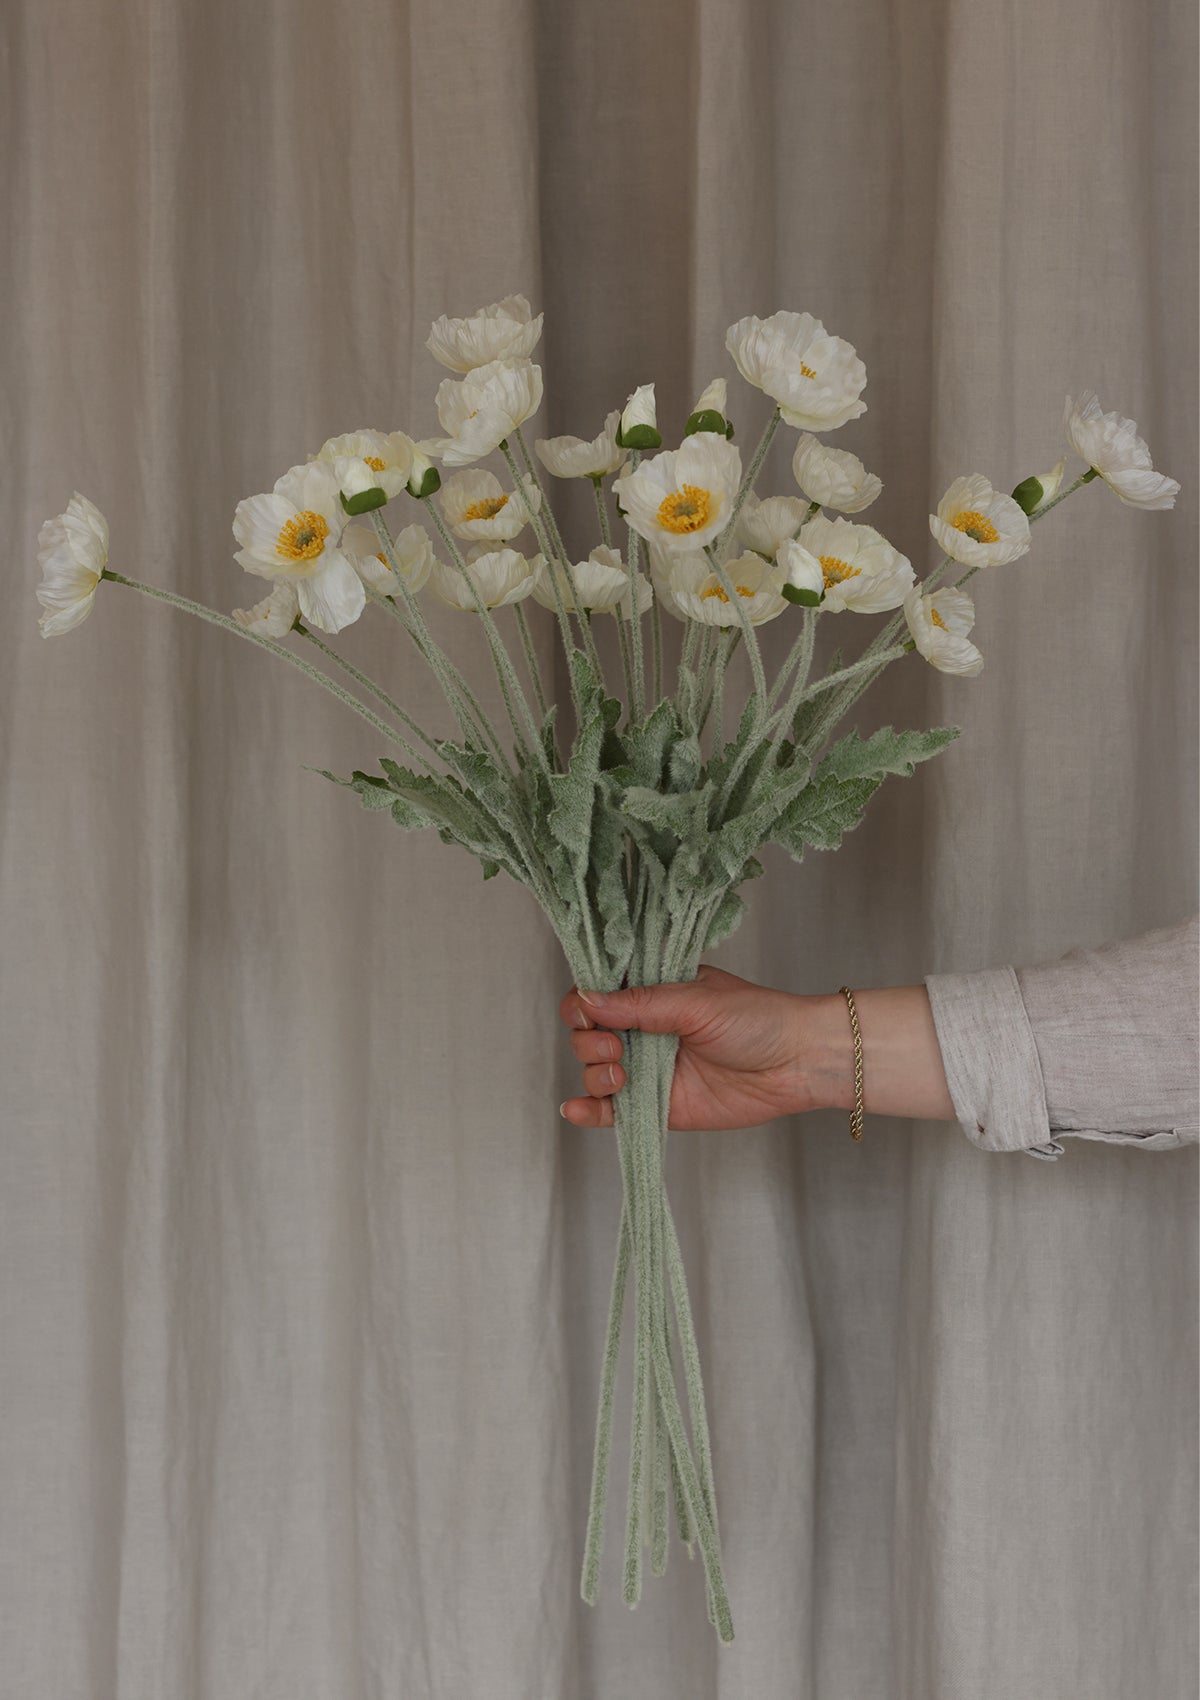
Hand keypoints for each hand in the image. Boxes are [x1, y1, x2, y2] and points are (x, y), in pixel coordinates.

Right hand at [559, 971, 956, 1129]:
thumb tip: (587, 999)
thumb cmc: (758, 1020)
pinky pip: (612, 1111)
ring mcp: (649, 1069)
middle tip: (616, 1048)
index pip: (597, 994)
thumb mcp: (697, 1001)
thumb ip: (641, 1004)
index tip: (588, 1013)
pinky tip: (578, 1109)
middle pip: (586, 1034)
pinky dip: (589, 1111)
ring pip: (594, 1072)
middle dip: (588, 1042)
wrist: (797, 1064)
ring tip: (622, 1077)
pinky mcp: (658, 1105)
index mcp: (652, 993)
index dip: (583, 1004)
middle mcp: (645, 1030)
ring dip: (593, 1075)